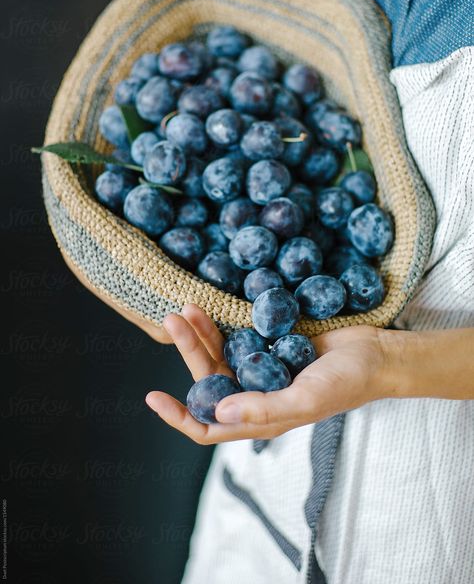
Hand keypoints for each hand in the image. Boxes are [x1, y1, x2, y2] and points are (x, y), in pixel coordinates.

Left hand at [145, 304, 392, 444]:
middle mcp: (254, 396)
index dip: (179, 416)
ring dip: (200, 334)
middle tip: (173, 319)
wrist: (375, 353)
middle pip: (207, 379)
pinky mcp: (269, 344)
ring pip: (218, 354)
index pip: (208, 427)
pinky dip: (221, 323)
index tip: (152, 396)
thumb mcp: (307, 399)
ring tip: (186, 307)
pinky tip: (209, 306)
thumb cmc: (347, 382)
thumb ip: (264, 410)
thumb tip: (218, 413)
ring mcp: (261, 369)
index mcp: (259, 418)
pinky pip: (236, 335)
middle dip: (187, 351)